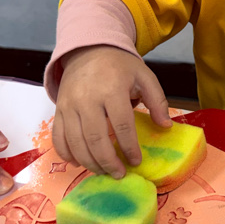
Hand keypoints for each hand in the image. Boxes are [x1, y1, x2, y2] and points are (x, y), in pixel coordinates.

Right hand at [53, 45, 171, 176]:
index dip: (129, 147)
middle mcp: (87, 98)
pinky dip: (67, 154)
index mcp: (112, 89)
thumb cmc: (119, 66)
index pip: (122, 125)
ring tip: (104, 172)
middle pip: (96, 139)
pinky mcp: (58, 110)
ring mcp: (69, 105)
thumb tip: (166, 126)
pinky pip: (58, 137)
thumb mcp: (144, 76)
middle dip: (108, 162)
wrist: (89, 49)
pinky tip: (79, 163)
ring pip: (76, 142)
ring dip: (90, 162)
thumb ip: (157, 101)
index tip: (136, 162)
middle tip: (119, 174)